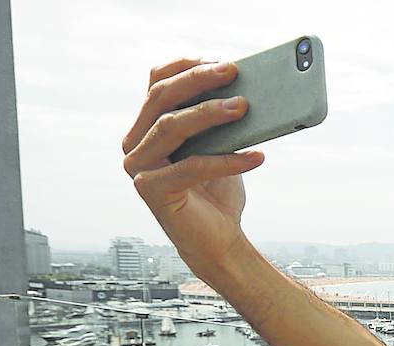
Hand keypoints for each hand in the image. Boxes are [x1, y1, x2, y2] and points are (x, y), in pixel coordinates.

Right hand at [121, 58, 264, 275]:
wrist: (218, 240)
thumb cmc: (219, 191)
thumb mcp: (222, 146)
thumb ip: (223, 119)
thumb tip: (248, 88)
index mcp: (148, 127)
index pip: (158, 82)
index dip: (186, 66)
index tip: (219, 58)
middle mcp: (135, 143)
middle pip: (161, 99)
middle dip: (198, 80)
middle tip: (233, 71)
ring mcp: (138, 167)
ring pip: (171, 127)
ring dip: (209, 113)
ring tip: (244, 106)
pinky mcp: (151, 191)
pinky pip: (191, 166)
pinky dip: (227, 159)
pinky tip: (257, 156)